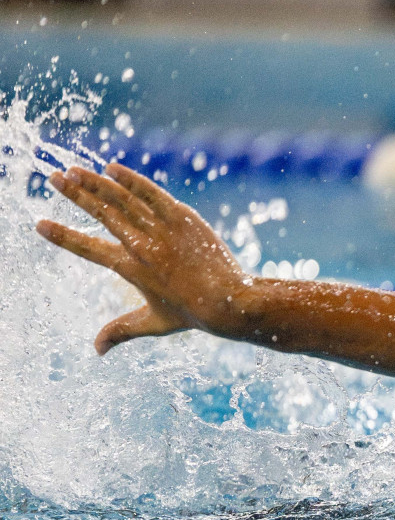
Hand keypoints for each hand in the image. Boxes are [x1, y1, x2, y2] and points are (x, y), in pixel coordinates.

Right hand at [36, 164, 251, 353]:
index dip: (63, 236)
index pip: (88, 248)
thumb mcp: (154, 323)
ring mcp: (163, 230)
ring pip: (122, 199)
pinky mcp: (183, 218)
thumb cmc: (193, 313)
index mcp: (130, 269)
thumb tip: (96, 350)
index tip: (40, 224)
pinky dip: (132, 180)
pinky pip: (152, 194)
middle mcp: (142, 247)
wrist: (230, 301)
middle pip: (101, 214)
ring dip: (95, 183)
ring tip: (72, 170)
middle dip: (74, 195)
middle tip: (52, 178)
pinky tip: (112, 168)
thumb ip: (121, 331)